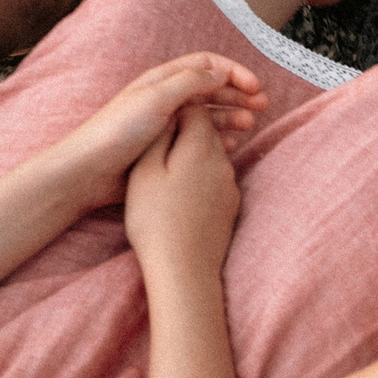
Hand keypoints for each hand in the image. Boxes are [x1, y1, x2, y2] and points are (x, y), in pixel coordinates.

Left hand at [48, 53, 264, 207]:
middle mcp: (167, 98)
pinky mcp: (165, 148)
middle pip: (212, 88)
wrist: (89, 171)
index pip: (207, 65)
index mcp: (163, 80)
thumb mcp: (156, 98)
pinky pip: (199, 139)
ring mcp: (166, 124)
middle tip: (263, 106)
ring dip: (231, 116)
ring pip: (208, 114)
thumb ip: (190, 82)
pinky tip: (230, 146)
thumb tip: (219, 72)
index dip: (234, 71)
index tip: (256, 86)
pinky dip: (218, 139)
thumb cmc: (118, 131)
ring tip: (248, 126)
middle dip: (239, 94)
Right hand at [124, 106, 240, 282]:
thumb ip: (159, 136)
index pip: (195, 109)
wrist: (184, 268)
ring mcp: (230, 184)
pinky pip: (215, 180)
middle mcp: (222, 160)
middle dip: (187, 130)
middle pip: (207, 131)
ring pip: (212, 156)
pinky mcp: (231, 206)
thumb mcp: (146, 171)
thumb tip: (170, 112)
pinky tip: (183, 195)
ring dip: (193, 157)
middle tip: (160, 143)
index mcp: (201, 146)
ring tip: (168, 173)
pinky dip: (200, 180)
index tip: (158, 117)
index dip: (175, 108)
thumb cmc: (156, 219)